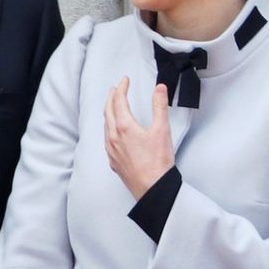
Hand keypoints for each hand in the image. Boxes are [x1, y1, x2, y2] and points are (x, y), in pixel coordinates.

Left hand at [104, 77, 173, 198]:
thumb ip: (159, 106)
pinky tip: (113, 131)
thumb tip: (159, 88)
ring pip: (105, 126)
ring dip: (108, 112)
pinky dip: (109, 128)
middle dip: (111, 97)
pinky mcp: (113, 160)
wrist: (152, 188)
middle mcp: (113, 137)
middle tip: (115, 89)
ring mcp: (111, 150)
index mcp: (124, 127)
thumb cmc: (158, 162)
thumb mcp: (162, 130)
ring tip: (113, 106)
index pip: (118, 101)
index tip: (124, 80)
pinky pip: (106, 139)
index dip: (121, 88)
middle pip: (108, 111)